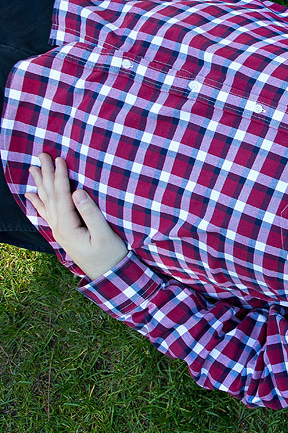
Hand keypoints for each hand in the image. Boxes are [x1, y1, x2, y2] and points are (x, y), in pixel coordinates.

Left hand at [26, 153, 128, 279]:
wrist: (108, 276)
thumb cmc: (110, 256)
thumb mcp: (104, 235)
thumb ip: (91, 213)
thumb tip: (78, 192)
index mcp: (68, 227)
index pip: (62, 196)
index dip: (60, 177)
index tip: (59, 159)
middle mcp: (59, 228)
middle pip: (50, 197)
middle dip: (46, 175)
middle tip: (41, 155)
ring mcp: (59, 231)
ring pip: (46, 203)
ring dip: (40, 185)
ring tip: (34, 169)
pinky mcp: (63, 234)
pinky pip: (46, 214)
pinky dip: (38, 203)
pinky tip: (31, 195)